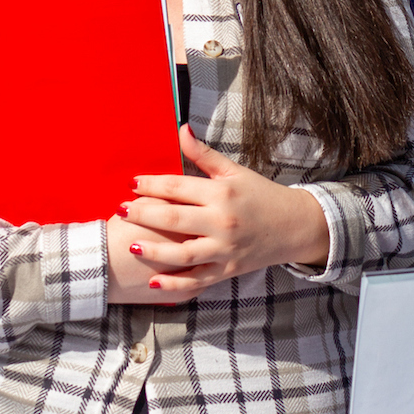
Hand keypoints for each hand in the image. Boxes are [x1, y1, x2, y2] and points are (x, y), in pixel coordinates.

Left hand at [115, 126, 332, 297]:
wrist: (294, 226)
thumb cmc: (261, 195)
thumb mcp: (235, 171)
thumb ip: (204, 154)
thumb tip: (181, 129)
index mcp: (221, 194)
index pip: (177, 186)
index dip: (150, 184)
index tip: (131, 184)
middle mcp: (221, 222)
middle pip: (172, 218)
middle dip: (142, 214)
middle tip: (119, 210)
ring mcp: (223, 249)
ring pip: (181, 254)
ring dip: (153, 250)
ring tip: (131, 244)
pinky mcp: (226, 270)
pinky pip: (195, 280)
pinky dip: (173, 284)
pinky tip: (152, 281)